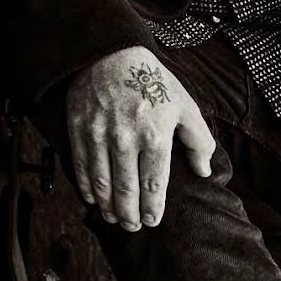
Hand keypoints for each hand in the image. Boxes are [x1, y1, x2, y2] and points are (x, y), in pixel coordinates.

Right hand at [65, 45, 216, 231]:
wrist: (110, 53)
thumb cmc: (153, 80)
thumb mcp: (185, 105)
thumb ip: (198, 140)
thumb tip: (202, 171)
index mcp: (155, 136)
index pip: (154, 184)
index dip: (153, 208)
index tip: (152, 221)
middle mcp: (126, 139)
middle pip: (126, 189)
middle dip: (129, 214)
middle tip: (132, 227)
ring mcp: (98, 135)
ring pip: (101, 182)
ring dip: (107, 205)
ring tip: (113, 217)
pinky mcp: (78, 128)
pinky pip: (82, 165)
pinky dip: (86, 186)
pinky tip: (92, 197)